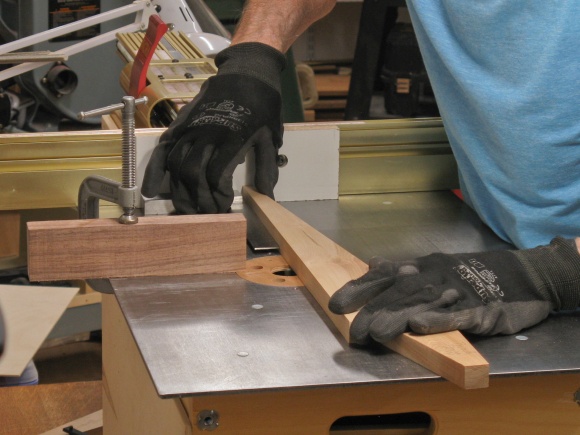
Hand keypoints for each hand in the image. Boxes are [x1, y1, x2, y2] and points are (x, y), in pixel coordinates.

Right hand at [141, 43, 285, 213]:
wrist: (247, 72)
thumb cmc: (262, 105)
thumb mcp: (270, 137)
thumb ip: (267, 169)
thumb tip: (266, 197)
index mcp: (232, 138)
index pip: (217, 175)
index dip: (217, 196)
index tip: (223, 207)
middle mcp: (207, 134)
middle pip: (193, 174)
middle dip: (198, 199)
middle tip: (206, 213)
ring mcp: (191, 128)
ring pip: (176, 165)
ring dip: (180, 191)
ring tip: (187, 209)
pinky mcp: (180, 124)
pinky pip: (163, 149)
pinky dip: (155, 171)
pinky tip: (152, 189)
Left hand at [329, 238, 579, 345]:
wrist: (525, 274)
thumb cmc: (473, 273)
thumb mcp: (436, 266)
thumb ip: (403, 268)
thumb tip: (372, 264)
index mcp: (423, 267)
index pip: (385, 277)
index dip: (360, 289)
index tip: (336, 303)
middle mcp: (436, 276)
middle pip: (400, 292)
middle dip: (374, 311)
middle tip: (353, 330)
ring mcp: (458, 292)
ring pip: (423, 304)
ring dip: (397, 317)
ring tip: (376, 332)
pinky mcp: (482, 309)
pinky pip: (458, 315)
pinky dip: (438, 320)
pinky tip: (419, 326)